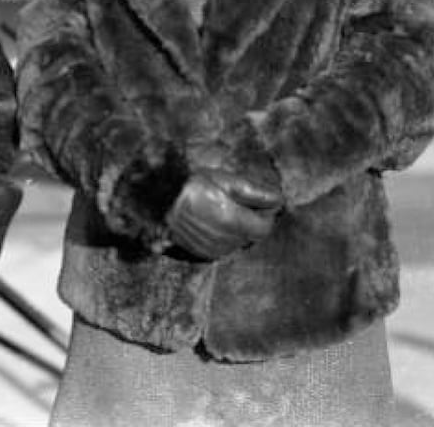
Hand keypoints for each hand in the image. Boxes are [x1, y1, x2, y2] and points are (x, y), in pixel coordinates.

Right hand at [166, 169, 281, 259]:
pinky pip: (221, 247)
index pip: (265, 228)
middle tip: (237, 201)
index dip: (267, 215)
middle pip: (252, 236)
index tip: (260, 202)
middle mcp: (225, 241)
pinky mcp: (200, 254)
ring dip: (236, 228)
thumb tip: (279, 200)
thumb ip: (254, 191)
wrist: (155, 200)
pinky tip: (210, 220)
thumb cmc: (189, 185)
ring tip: (220, 208)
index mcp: (233, 222)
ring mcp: (212, 250)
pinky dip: (222, 236)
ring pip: (237, 242)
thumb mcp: (224, 180)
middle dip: (251, 220)